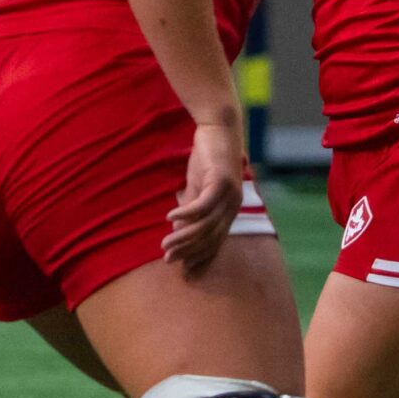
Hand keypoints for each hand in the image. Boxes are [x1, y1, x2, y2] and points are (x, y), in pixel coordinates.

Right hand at [163, 114, 247, 274]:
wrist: (219, 130)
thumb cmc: (207, 160)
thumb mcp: (197, 189)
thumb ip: (191, 210)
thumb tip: (178, 233)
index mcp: (229, 210)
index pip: (216, 241)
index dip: (199, 256)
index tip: (181, 267)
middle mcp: (233, 206)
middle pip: (210, 237)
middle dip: (188, 251)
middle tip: (168, 259)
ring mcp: (229, 194)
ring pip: (206, 224)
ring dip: (184, 237)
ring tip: (165, 245)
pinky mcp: (221, 182)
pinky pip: (202, 204)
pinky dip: (186, 214)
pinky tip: (169, 218)